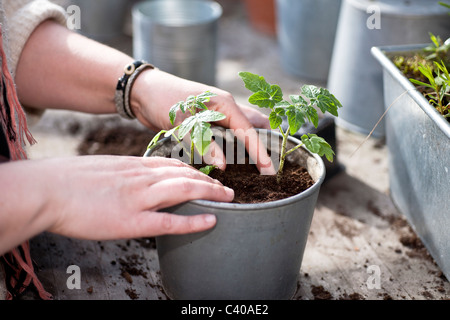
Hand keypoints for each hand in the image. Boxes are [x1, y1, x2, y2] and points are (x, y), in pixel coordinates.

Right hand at [0, 156, 233, 254]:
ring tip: (228, 198)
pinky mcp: (131, 221)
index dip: (194, 170)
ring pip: (184, 190)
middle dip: (210, 181)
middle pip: (185, 174)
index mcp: (132, 166)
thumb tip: (133, 179)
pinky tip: (211, 221)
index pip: (172, 164)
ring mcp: (138, 198)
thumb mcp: (101, 168)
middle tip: (227, 188)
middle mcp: (141, 178)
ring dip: (211, 194)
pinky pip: (170, 221)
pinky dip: (193, 221)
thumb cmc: (66, 180)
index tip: (207, 175)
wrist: (46, 189)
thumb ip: (122, 173)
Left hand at [130, 69, 275, 174]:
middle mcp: (225, 107)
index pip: (249, 130)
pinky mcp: (207, 119)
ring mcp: (217, 112)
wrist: (144, 91)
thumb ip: (204, 144)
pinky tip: (234, 156)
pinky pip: (228, 132)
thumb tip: (224, 166)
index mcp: (225, 104)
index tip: (269, 170)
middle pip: (253, 124)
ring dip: (250, 142)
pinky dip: (235, 142)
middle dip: (264, 143)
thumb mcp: (184, 123)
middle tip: (269, 166)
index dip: (260, 151)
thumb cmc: (164, 101)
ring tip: (258, 163)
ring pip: (242, 128)